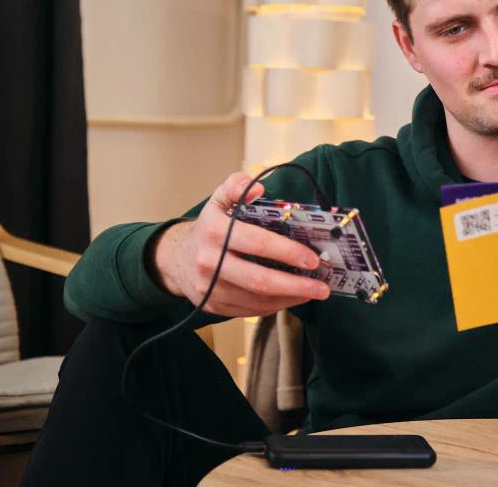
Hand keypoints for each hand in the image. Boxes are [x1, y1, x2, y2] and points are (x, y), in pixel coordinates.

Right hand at [152, 172, 329, 316]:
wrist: (175, 258)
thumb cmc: (209, 228)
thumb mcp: (218, 200)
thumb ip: (236, 186)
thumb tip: (258, 188)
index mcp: (214, 231)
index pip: (256, 243)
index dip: (287, 252)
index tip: (312, 258)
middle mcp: (210, 262)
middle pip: (259, 280)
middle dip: (295, 285)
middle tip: (322, 287)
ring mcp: (210, 287)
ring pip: (256, 300)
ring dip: (289, 298)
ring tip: (312, 292)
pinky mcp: (213, 306)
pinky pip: (249, 311)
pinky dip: (274, 307)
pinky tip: (291, 298)